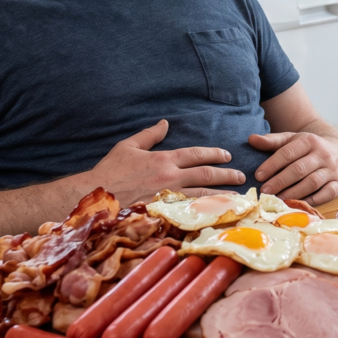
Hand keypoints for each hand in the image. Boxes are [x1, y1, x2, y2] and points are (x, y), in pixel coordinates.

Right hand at [87, 120, 244, 203]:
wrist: (96, 197)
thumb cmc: (110, 171)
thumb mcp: (128, 146)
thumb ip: (149, 135)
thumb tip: (165, 123)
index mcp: (163, 160)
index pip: (196, 154)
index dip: (214, 154)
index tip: (227, 156)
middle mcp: (170, 178)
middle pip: (205, 175)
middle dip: (226, 174)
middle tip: (241, 176)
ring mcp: (169, 197)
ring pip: (203, 196)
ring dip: (222, 195)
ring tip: (238, 196)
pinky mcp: (164, 214)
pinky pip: (191, 213)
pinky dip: (206, 213)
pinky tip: (218, 214)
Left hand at [249, 131, 337, 204]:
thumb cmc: (309, 148)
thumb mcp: (292, 139)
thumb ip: (272, 141)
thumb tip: (251, 139)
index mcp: (309, 141)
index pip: (288, 153)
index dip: (272, 165)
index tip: (258, 176)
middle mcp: (323, 154)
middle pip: (299, 169)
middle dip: (280, 181)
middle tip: (265, 191)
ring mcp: (333, 169)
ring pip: (312, 182)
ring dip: (294, 193)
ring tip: (278, 199)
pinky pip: (326, 194)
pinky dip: (312, 200)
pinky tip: (297, 204)